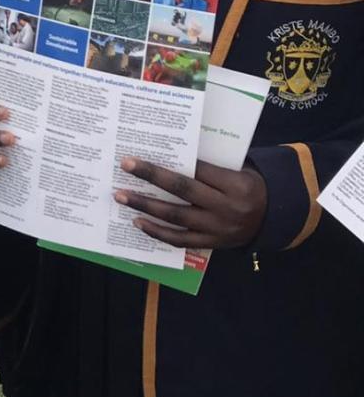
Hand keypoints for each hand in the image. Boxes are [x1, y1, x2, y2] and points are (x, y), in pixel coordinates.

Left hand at [115, 158, 267, 249]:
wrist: (274, 217)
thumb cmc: (250, 187)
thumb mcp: (240, 171)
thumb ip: (212, 166)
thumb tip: (174, 152)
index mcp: (236, 184)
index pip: (198, 170)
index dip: (172, 162)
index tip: (146, 155)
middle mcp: (226, 207)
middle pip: (183, 190)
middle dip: (152, 177)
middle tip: (125, 166)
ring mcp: (218, 228)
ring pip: (176, 216)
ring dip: (145, 206)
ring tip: (122, 196)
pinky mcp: (211, 243)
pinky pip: (179, 239)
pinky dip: (157, 231)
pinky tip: (138, 221)